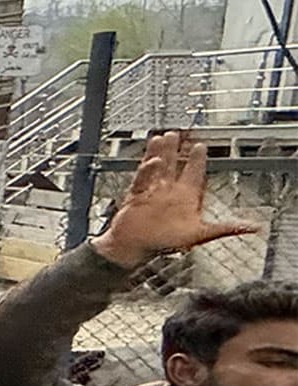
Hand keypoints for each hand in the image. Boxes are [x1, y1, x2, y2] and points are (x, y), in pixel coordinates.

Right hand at [93, 132, 256, 268]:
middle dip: (176, 149)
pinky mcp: (136, 197)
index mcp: (186, 199)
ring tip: (161, 138)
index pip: (194, 174)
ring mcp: (152, 194)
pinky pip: (141, 180)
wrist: (133, 251)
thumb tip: (253, 227)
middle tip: (176, 134)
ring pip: (157, 168)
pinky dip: (147, 171)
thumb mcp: (200, 235)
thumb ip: (225, 228)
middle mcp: (169, 194)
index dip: (198, 160)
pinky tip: (153, 161)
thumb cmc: (164, 245)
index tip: (201, 146)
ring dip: (160, 153)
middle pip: (174, 166)